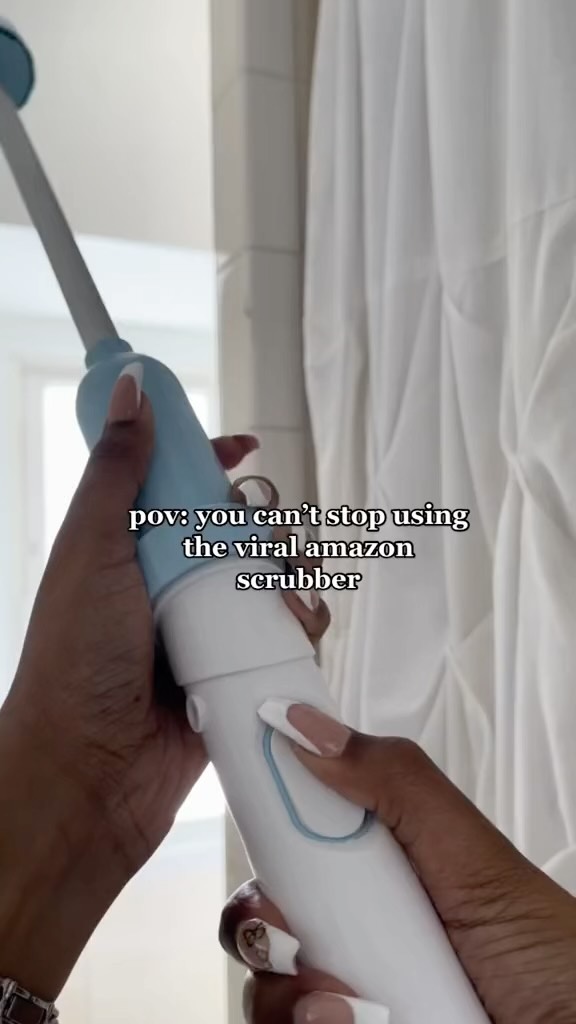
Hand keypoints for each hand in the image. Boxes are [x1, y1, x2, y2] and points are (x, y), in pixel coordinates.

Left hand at [0, 369, 326, 998]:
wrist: (90, 775)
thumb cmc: (75, 663)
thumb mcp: (92, 550)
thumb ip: (118, 471)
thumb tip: (131, 391)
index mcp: (131, 548)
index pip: (179, 484)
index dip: (212, 458)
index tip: (244, 446)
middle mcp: (170, 585)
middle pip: (238, 529)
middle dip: (263, 523)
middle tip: (261, 538)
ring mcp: (205, 630)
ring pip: (270, 579)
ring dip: (290, 574)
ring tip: (282, 592)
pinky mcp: (237, 674)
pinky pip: (285, 636)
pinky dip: (300, 625)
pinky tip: (294, 628)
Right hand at [219, 709, 575, 1023]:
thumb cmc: (546, 952)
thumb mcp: (469, 852)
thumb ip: (393, 779)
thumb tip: (305, 723)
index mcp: (375, 875)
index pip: (288, 850)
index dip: (262, 845)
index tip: (255, 837)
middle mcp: (353, 937)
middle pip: (260, 923)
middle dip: (257, 923)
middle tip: (290, 934)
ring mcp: (347, 998)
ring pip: (265, 989)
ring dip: (283, 991)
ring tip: (342, 1001)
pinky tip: (349, 1022)